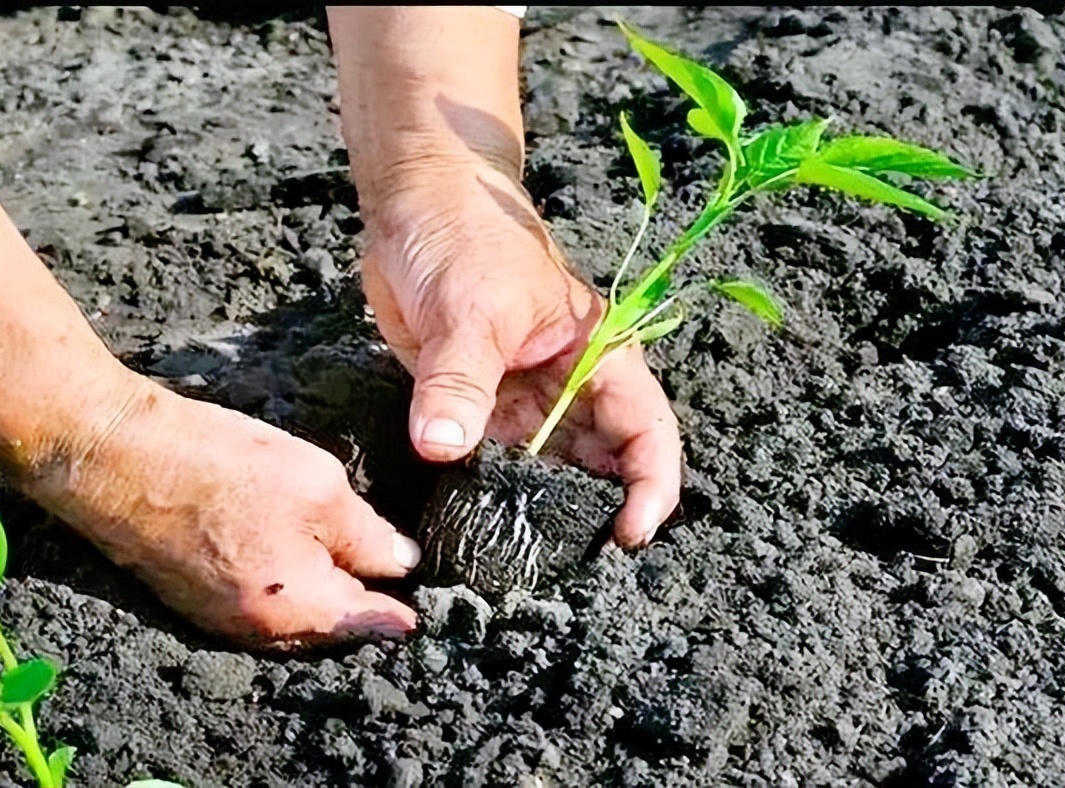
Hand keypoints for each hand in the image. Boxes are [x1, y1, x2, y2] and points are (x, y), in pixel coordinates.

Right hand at [24, 377, 420, 646]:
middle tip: (392, 570)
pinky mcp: (192, 596)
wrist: (114, 456)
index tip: (426, 606)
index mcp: (298, 608)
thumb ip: (367, 534)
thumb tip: (401, 562)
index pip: (369, 622)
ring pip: (292, 615)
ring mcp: (219, 618)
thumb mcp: (318, 486)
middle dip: (362, 601)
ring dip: (321, 592)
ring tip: (347, 557)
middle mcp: (258, 631)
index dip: (400, 608)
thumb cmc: (219, 465)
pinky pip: (256, 603)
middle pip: (330, 625)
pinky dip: (282, 584)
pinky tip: (291, 549)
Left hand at [360, 160, 682, 547]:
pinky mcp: (476, 404)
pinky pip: (490, 460)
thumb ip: (460, 383)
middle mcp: (569, 386)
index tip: (626, 536)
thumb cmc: (466, 234)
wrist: (414, 201)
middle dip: (591, 513)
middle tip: (561, 561)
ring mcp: (523, 399)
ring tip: (517, 555)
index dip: (650, 489)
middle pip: (601, 465)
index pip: (647, 433)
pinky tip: (471, 522)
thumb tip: (443, 448)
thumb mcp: (471, 308)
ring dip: (535, 509)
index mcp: (600, 354)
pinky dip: (485, 490)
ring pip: (545, 471)